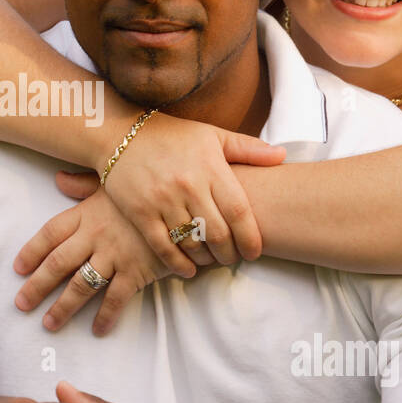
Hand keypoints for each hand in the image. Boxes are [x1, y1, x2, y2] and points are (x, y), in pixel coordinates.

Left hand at [13, 184, 172, 335]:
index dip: (31, 251)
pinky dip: (106, 316)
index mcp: (87, 213)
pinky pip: (116, 299)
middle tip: (21, 305)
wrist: (187, 204)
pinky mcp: (137, 271)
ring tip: (49, 324)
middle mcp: (95, 236)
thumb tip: (58, 179)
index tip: (17, 268)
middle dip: (37, 286)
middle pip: (58, 264)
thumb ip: (83, 184)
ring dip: (63, 307)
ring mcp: (115, 255)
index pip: (50, 233)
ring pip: (82, 285)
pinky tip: (97, 330)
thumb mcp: (114, 182)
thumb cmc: (149, 191)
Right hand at [87, 112, 284, 274]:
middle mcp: (188, 185)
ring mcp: (162, 200)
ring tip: (212, 260)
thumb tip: (282, 156)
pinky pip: (163, 246)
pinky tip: (188, 269)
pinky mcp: (140, 212)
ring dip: (206, 259)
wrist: (119, 133)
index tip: (255, 252)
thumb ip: (247, 149)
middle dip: (230, 253)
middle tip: (233, 258)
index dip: (251, 237)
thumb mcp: (211, 135)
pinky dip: (178, 263)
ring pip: (192, 242)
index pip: (238, 211)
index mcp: (209, 166)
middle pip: (218, 233)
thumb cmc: (171, 135)